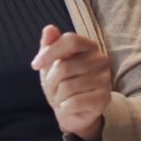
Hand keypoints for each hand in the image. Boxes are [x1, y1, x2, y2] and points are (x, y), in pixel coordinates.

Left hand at [30, 25, 110, 140]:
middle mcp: (101, 60)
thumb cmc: (63, 82)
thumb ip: (49, 45)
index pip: (70, 41)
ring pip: (67, 87)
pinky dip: (64, 107)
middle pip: (64, 66)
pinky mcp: (104, 99)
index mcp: (89, 46)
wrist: (75, 111)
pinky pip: (75, 102)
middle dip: (50, 82)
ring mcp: (105, 79)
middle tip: (53, 89)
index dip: (50, 52)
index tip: (35, 65)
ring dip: (57, 97)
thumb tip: (49, 29)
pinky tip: (68, 107)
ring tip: (61, 98)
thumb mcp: (51, 63)